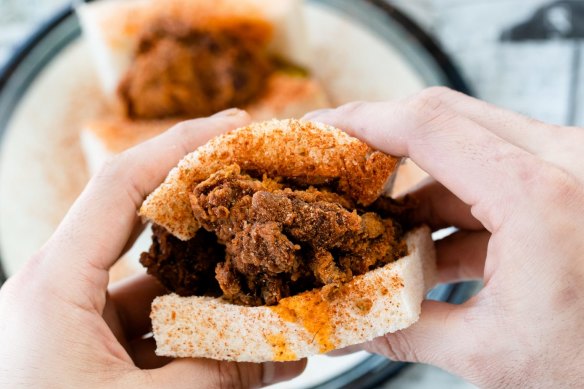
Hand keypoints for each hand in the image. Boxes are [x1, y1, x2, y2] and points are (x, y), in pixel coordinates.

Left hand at [0, 109, 304, 387]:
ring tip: (277, 285)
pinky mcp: (97, 355)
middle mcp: (62, 294)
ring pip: (161, 287)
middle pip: (146, 229)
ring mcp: (81, 326)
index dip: (180, 145)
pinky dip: (204, 330)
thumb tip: (288, 349)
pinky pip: (159, 327)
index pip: (122, 185)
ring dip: (218, 287)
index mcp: (52, 287)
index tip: (233, 126)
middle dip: (211, 215)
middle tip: (265, 198)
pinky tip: (253, 342)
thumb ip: (220, 372)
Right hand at [305, 88, 583, 387]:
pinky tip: (430, 247)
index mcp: (541, 197)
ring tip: (383, 230)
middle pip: (445, 118)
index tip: (320, 128)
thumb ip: (404, 330)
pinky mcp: (572, 183)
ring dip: (419, 185)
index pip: (427, 127)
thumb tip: (345, 327)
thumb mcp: (492, 352)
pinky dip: (455, 203)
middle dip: (382, 143)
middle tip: (340, 167)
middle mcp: (566, 161)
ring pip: (469, 145)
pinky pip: (496, 173)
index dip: (362, 121)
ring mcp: (573, 166)